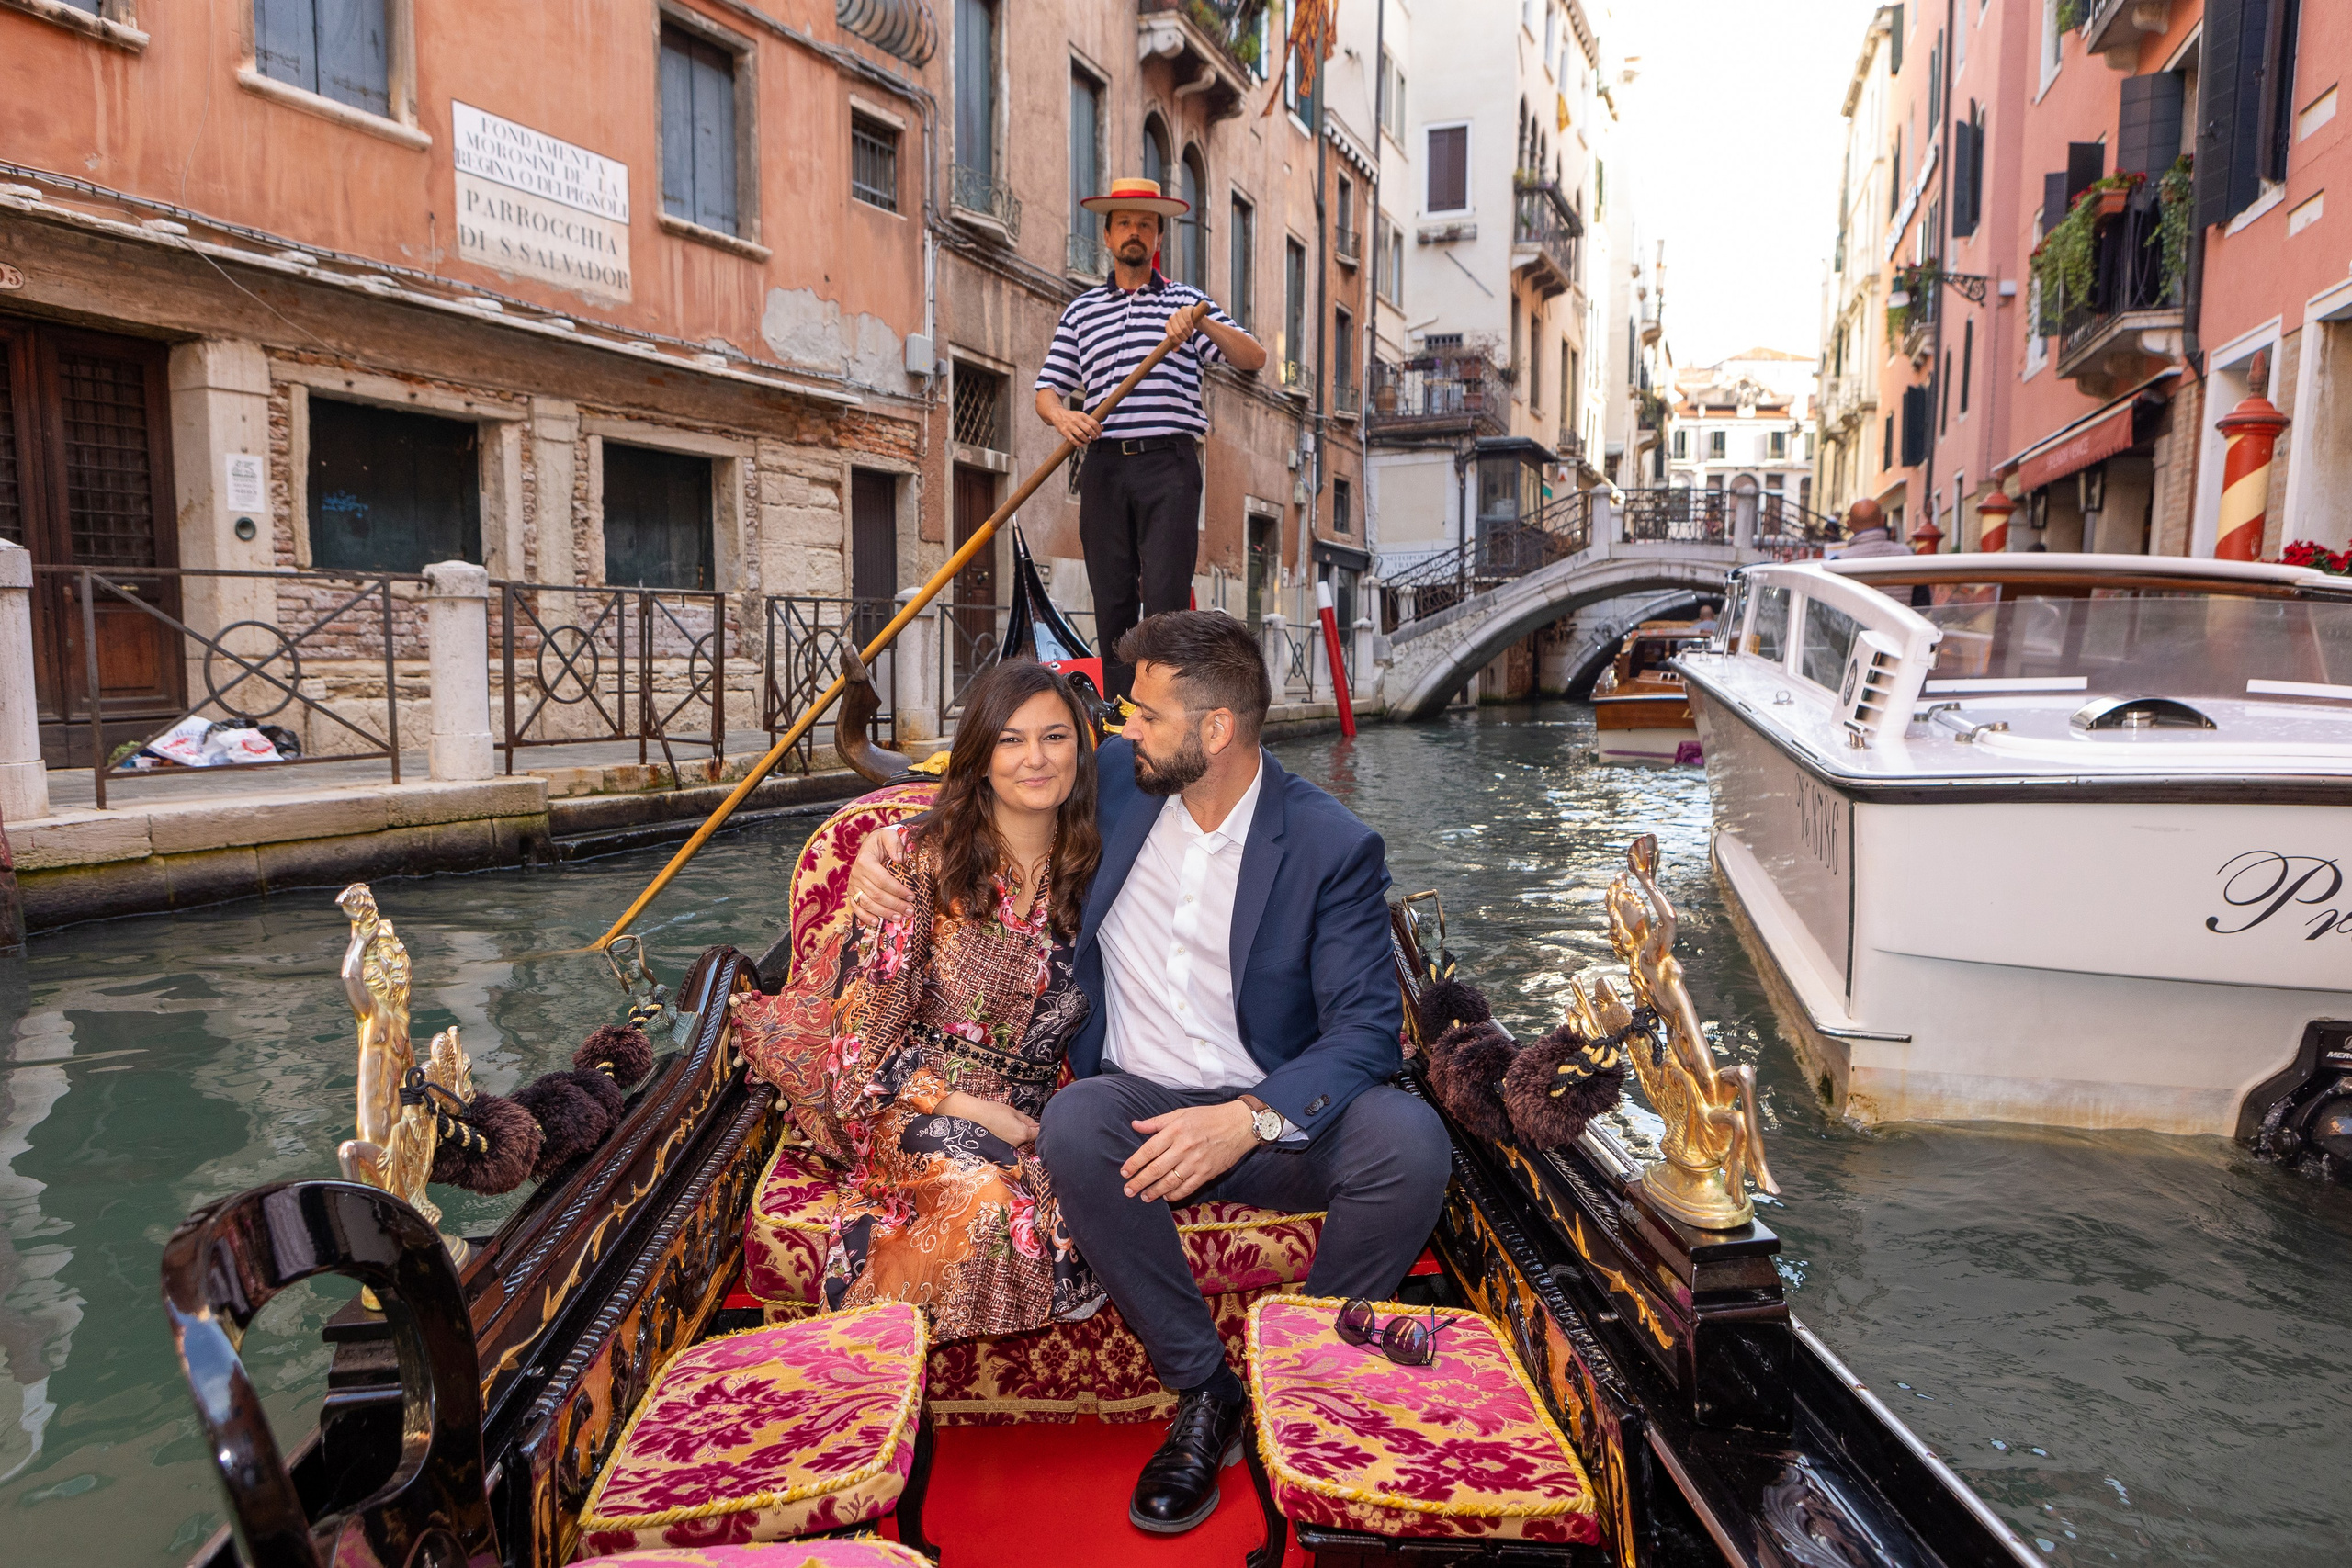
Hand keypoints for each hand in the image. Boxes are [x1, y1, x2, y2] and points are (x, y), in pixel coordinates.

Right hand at [846, 826, 912, 924]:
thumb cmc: (882, 841)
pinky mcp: (851, 892)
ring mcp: (853, 885)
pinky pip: (855, 907)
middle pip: (877, 894)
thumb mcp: (889, 835)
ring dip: (884, 913)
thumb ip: (895, 843)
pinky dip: (864, 917)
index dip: (898, 890)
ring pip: (867, 903)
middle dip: (895, 904)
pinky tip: (876, 922)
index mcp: (865, 861)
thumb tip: (900, 859)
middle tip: (910, 911)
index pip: (883, 880)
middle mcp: (856, 874)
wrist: (871, 845)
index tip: (912, 896)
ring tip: (899, 918)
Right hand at [940, 1091, 1038, 1147]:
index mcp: (1022, 1133)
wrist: (972, 1117)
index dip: (1039, 1129)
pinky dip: (1009, 1140)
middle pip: (1029, 1140)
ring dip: (1018, 1137)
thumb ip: (1026, 1119)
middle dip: (1028, 1134)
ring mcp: (1008, 1149)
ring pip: (1019, 1143)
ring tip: (1007, 1127)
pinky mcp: (1000, 1150)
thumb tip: (1036, 1124)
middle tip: (1020, 1124)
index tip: (1036, 1125)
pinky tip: (1001, 1132)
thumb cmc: (992, 1111)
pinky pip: (1010, 1145)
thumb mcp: (1012, 1111)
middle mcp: (1017, 1144)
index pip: (1037, 1134)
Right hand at [1046, 405, 1100, 444]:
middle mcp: (1076, 420)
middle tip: (1095, 438)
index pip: (1094, 423)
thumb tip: (1102, 427)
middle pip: (1089, 429)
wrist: (1057, 414)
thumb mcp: (1081, 415)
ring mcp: (1070, 426)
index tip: (1099, 434)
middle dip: (1094, 436)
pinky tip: (1081, 444)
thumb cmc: (1072, 416)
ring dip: (1087, 440)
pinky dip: (1078, 444)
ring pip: (1081, 435)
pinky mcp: (1064, 431)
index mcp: (1081, 415)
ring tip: (1088, 441)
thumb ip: (1091, 421)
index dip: (1099, 430)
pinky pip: (1073, 440)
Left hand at [1121, 1100, 1258, 1203]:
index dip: (1134, 1163)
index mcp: (1175, 1130)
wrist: (1239, 1125)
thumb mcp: (1181, 1113)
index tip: (1124, 1172)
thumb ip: (1157, 1122)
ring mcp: (1196, 1162)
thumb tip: (1135, 1125)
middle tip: (1128, 1190)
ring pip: (1169, 1181)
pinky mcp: (1207, 1173)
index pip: (1148, 1150)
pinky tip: (1165, 1197)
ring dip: (1154, 1191)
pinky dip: (1174, 1195)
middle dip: (1139, 1181)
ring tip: (1144, 1196)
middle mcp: (1184, 1147)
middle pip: (1156, 1168)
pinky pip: (1187, 1188)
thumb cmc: (1208, 1117)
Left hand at [1161, 300, 1208, 349]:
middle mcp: (1172, 318)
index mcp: (1168, 325)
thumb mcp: (1181, 337)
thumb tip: (1175, 350)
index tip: (1182, 342)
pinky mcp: (1186, 309)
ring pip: (1183, 326)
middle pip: (1177, 331)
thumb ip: (1177, 344)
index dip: (1177, 341)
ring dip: (1188, 332)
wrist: (1196, 321)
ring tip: (1190, 332)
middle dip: (1184, 337)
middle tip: (1187, 337)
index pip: (1171, 335)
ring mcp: (1178, 312)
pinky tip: (1192, 328)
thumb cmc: (1186, 330)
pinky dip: (1190, 326)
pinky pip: (1187, 319)